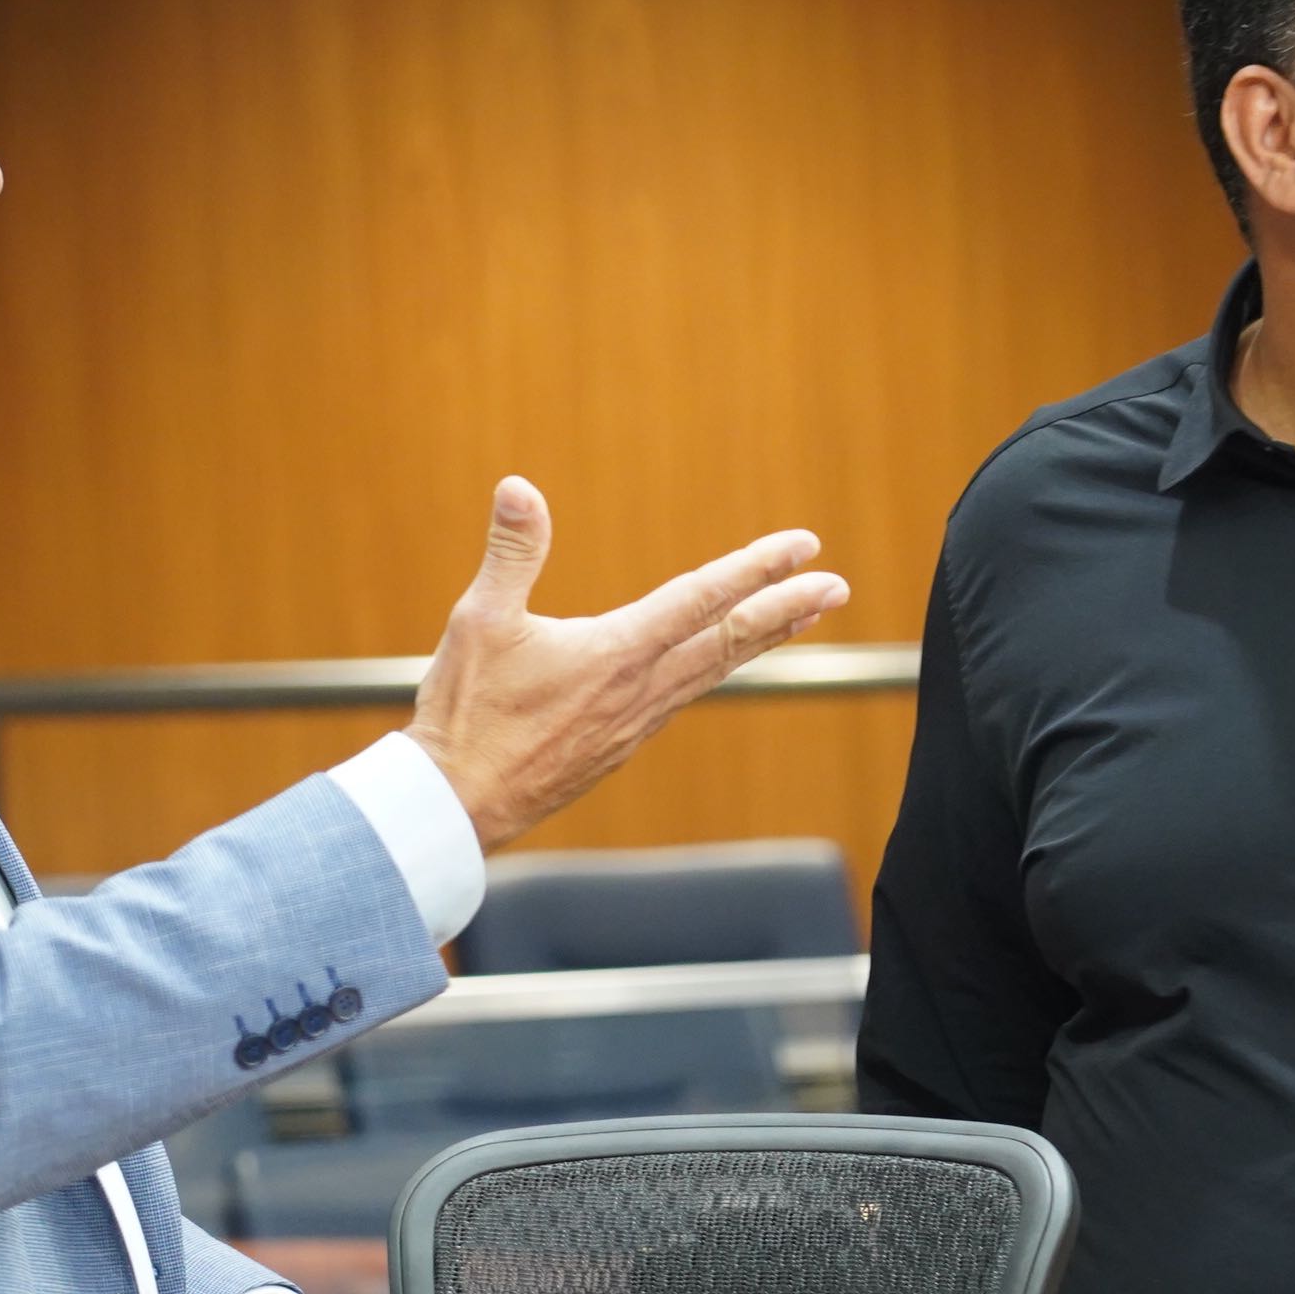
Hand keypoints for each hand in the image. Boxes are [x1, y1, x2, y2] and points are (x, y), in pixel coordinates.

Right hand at [405, 477, 848, 852]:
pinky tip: (717, 665)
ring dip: (761, 640)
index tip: (805, 546)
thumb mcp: (481, 620)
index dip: (756, 567)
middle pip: (731, 640)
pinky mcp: (620, 747)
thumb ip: (512, 551)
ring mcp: (635, 724)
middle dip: (788, 608)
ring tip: (800, 617)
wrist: (457, 806)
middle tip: (837, 585)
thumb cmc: (465, 714)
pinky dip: (718, 670)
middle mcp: (641, 690)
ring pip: (714, 671)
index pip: (702, 597)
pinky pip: (685, 697)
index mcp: (617, 652)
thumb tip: (520, 486)